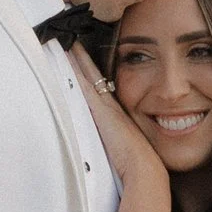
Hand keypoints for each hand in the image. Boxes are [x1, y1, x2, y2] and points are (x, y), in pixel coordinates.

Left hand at [78, 53, 164, 183]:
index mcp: (117, 116)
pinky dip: (76, 70)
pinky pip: (85, 84)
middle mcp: (112, 107)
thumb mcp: (123, 152)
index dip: (92, 74)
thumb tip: (109, 151)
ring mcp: (106, 107)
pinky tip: (66, 58)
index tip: (83, 60)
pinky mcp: (100, 110)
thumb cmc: (136, 166)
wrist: (144, 169)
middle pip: (95, 77)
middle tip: (73, 42)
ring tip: (67, 45)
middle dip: (84, 60)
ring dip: (79, 61)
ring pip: (89, 76)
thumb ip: (114, 146)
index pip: (101, 89)